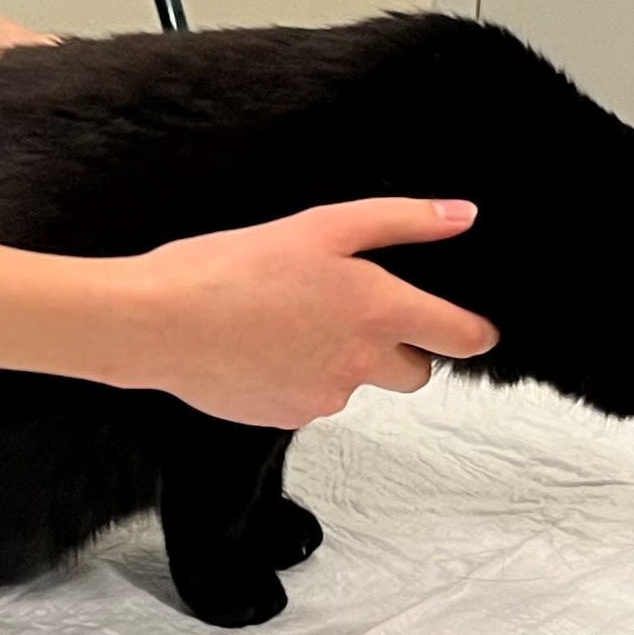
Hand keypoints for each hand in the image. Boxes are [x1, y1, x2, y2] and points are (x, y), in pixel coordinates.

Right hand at [115, 199, 500, 429]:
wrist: (159, 323)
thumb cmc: (232, 267)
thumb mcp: (321, 225)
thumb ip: (401, 221)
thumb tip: (463, 216)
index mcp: (377, 310)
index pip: (461, 338)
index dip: (473, 332)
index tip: (472, 328)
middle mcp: (361, 364)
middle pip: (416, 375)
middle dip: (403, 350)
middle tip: (359, 315)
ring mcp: (325, 398)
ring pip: (356, 384)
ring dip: (341, 359)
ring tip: (287, 320)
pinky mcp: (288, 418)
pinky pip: (311, 399)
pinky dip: (298, 376)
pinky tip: (261, 346)